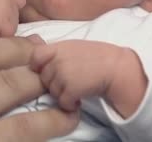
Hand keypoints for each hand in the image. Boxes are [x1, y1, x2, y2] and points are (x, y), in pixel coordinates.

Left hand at [31, 40, 146, 117]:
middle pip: (43, 78)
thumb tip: (40, 63)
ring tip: (76, 88)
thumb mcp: (74, 46)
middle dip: (54, 82)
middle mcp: (58, 60)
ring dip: (63, 94)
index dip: (37, 65)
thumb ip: (56, 52)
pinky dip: (71, 104)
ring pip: (52, 92)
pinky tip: (80, 98)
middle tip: (69, 82)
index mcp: (59, 47)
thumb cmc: (98, 57)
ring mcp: (63, 74)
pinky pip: (62, 103)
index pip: (35, 56)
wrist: (116, 68)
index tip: (46, 71)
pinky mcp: (70, 89)